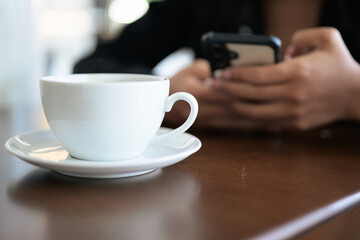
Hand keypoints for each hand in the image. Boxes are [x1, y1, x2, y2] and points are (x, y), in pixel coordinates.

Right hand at [165, 60, 270, 129]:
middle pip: (234, 109)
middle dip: (257, 108)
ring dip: (258, 121)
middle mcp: (202, 111)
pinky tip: (266, 127)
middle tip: (279, 105)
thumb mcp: (188, 70)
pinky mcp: (212, 127)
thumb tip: (227, 72)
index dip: (242, 91)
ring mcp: (207, 122)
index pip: (223, 92)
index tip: (262, 89)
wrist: (161, 107)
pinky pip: (234, 128)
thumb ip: (208, 69)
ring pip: (236, 121)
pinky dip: (251, 127)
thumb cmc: (175, 85)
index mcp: (195, 95)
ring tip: (279, 119)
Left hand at [214, 27, 359, 130]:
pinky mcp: (294, 124)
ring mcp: (292, 112)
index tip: (223, 72)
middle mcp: (292, 94)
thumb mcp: (327, 38)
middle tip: (214, 85)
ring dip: (235, 105)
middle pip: (250, 94)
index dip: (236, 74)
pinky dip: (251, 115)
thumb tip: (281, 53)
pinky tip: (241, 109)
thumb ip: (301, 37)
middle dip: (228, 89)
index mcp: (297, 72)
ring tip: (223, 98)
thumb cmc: (340, 65)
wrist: (356, 95)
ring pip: (254, 112)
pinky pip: (266, 120)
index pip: (257, 75)